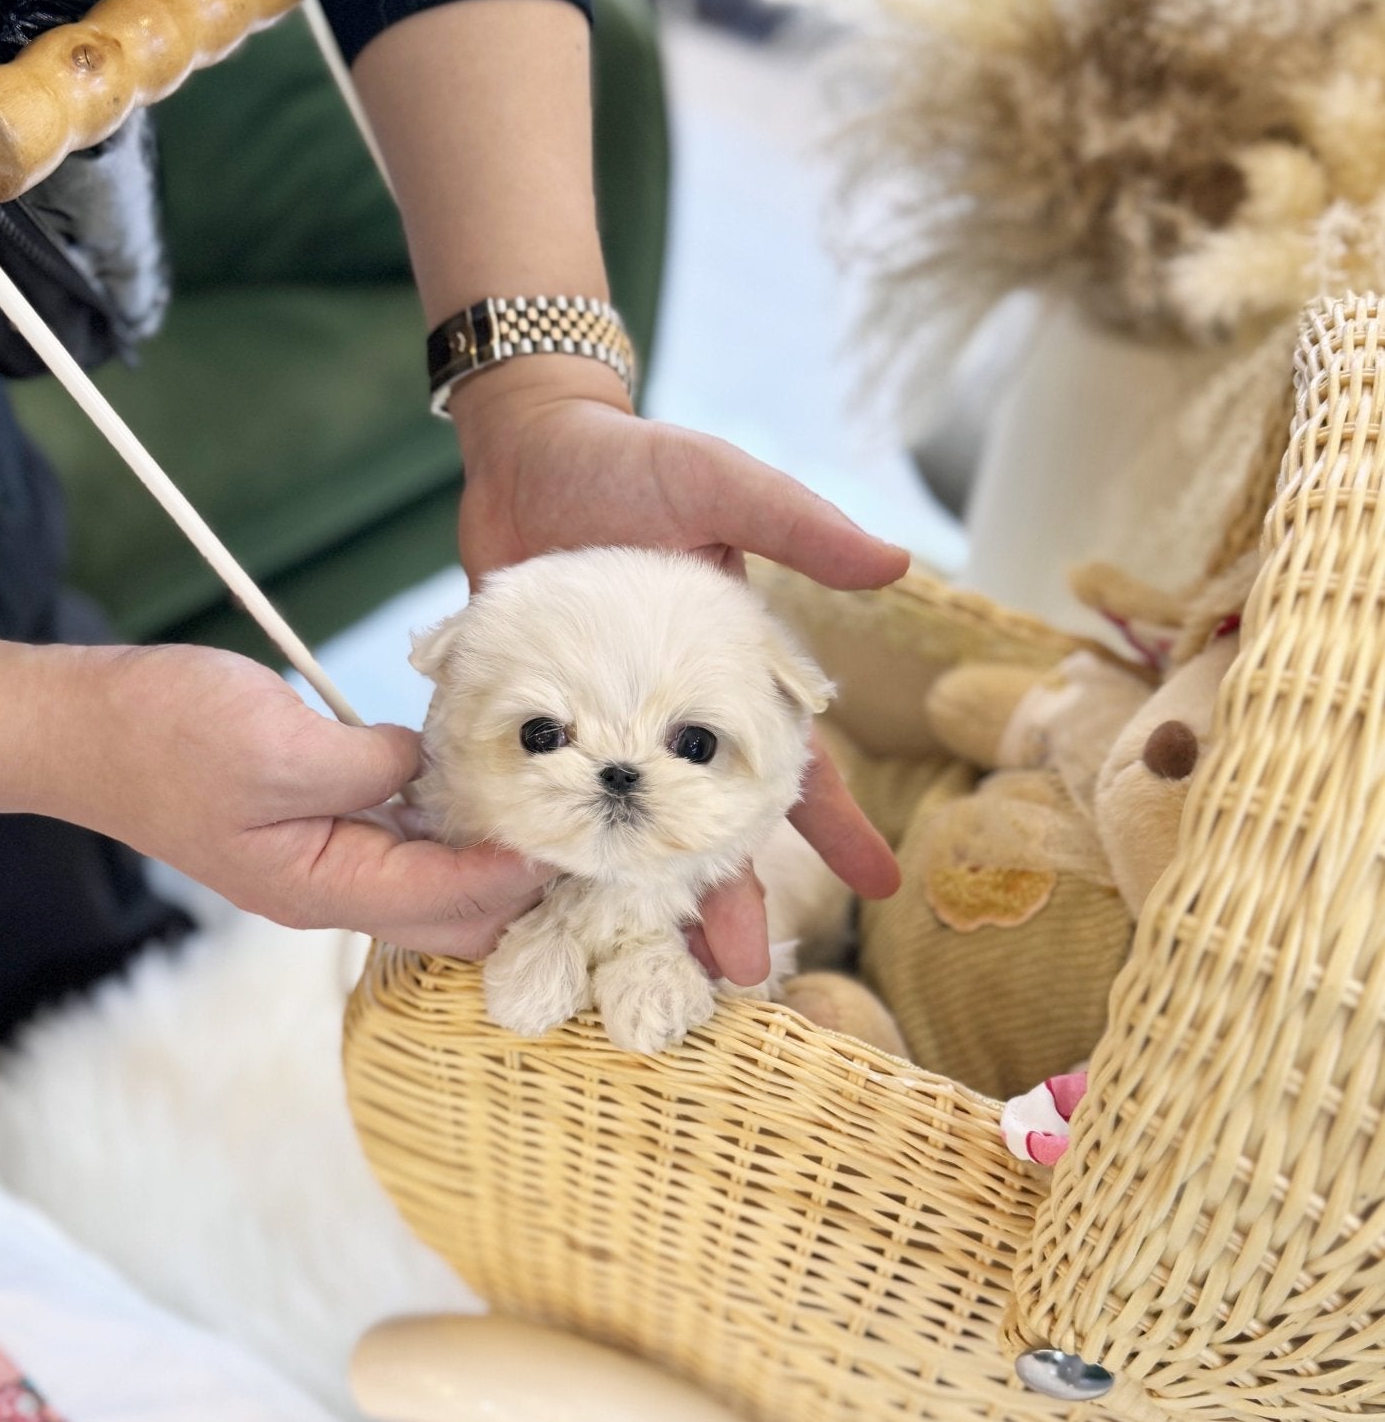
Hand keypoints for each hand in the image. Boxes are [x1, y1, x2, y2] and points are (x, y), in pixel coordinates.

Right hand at [48, 641, 544, 954]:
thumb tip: (432, 767)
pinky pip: (404, 848)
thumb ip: (372, 766)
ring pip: (436, 887)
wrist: (83, 727)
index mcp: (322, 887)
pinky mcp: (317, 833)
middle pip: (457, 917)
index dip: (522, 868)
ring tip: (546, 807)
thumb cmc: (165, 734)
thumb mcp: (281, 742)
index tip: (577, 828)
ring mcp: (323, 868)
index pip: (453, 900)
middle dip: (521, 882)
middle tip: (577, 822)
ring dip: (490, 855)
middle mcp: (330, 893)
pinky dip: (449, 826)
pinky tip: (480, 784)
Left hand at [454, 366, 909, 981]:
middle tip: (741, 973)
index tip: (879, 888)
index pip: (794, 766)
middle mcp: (664, 720)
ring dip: (630, 898)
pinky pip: (532, 797)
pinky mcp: (524, 723)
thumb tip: (896, 561)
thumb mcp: (722, 485)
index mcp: (728, 680)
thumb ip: (798, 526)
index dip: (836, 827)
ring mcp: (593, 730)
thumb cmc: (634, 462)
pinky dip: (533, 850)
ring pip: (620, 833)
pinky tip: (530, 907)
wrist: (525, 448)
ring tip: (633, 965)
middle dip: (725, 898)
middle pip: (702, 826)